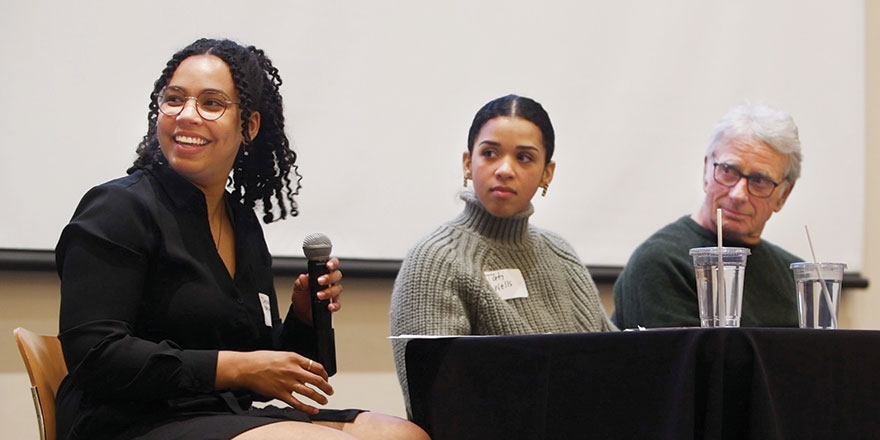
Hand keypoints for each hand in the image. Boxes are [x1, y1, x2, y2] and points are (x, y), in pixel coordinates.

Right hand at [217, 350, 332, 413]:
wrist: (246, 367)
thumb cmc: (261, 360)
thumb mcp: (282, 354)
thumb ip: (295, 361)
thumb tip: (306, 367)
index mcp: (295, 358)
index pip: (317, 367)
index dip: (325, 374)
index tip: (326, 378)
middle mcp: (293, 370)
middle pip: (317, 380)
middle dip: (327, 387)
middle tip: (330, 391)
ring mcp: (288, 383)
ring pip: (310, 392)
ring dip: (320, 398)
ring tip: (324, 400)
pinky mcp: (281, 394)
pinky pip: (298, 403)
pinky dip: (307, 408)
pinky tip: (313, 409)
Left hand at [292, 258, 342, 324]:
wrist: (302, 313)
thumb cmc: (302, 297)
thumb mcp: (298, 288)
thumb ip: (301, 282)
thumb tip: (303, 277)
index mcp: (321, 274)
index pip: (331, 264)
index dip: (332, 262)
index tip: (327, 265)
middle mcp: (329, 282)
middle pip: (336, 275)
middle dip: (329, 277)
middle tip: (319, 281)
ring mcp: (332, 292)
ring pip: (338, 288)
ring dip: (329, 291)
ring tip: (319, 295)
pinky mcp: (333, 303)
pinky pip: (338, 303)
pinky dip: (334, 304)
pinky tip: (329, 306)